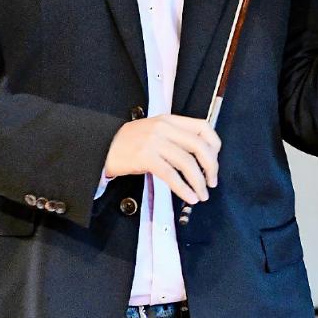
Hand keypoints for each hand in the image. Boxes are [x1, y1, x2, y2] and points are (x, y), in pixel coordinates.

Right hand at [104, 113, 220, 203]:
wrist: (103, 146)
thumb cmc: (131, 142)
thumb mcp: (155, 131)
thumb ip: (176, 137)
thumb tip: (201, 156)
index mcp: (170, 119)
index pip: (203, 127)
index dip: (214, 145)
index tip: (215, 161)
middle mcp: (164, 127)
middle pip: (199, 146)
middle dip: (211, 167)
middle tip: (212, 182)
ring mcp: (154, 141)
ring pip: (187, 162)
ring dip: (199, 182)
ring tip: (202, 195)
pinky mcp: (145, 157)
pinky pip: (171, 175)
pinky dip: (183, 189)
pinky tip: (189, 197)